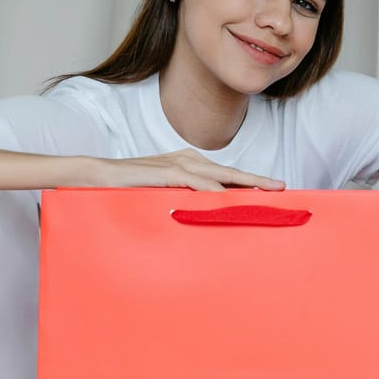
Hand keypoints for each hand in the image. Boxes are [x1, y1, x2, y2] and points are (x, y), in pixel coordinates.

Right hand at [90, 149, 284, 191]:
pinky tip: (227, 196)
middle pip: (230, 172)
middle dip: (257, 180)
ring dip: (243, 184)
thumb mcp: (164, 195)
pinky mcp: (164, 172)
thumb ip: (184, 201)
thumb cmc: (129, 189)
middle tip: (282, 188)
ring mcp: (176, 164)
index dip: (250, 182)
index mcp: (189, 164)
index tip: (272, 192)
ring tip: (265, 192)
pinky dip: (212, 189)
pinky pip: (193, 181)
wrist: (96, 176)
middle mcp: (187, 160)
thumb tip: (205, 217)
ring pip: (218, 174)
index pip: (226, 174)